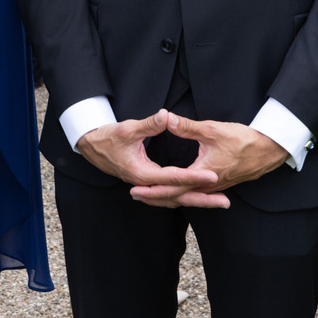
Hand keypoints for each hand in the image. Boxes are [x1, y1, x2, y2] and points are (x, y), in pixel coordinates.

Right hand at [74, 110, 218, 200]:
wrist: (91, 146)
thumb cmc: (108, 137)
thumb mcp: (127, 128)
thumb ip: (149, 124)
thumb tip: (166, 115)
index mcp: (142, 173)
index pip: (174, 177)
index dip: (194, 177)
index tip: (213, 176)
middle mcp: (146, 184)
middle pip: (178, 196)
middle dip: (203, 199)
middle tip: (226, 202)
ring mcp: (146, 186)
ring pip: (175, 198)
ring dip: (197, 200)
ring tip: (220, 201)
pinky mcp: (148, 184)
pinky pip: (170, 195)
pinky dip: (185, 197)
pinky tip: (198, 196)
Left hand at [128, 115, 288, 208]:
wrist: (270, 149)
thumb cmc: (243, 139)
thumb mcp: (212, 129)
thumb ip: (186, 126)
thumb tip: (164, 117)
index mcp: (203, 174)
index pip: (172, 187)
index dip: (152, 189)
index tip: (135, 190)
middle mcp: (209, 186)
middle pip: (177, 196)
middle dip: (155, 197)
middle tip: (134, 195)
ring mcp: (216, 187)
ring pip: (187, 197)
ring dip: (168, 197)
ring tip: (148, 196)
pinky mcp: (221, 184)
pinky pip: (197, 194)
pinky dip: (182, 195)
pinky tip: (177, 192)